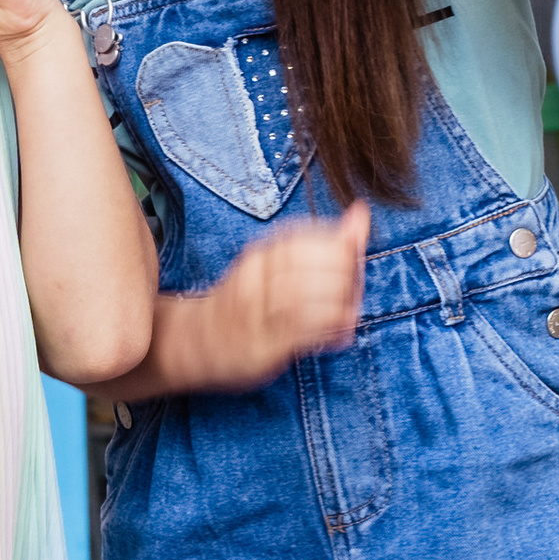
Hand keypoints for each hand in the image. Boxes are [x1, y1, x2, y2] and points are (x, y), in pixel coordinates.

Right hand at [163, 203, 370, 391]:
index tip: (351, 265)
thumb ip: (325, 244)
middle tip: (355, 292)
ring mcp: (253, 313)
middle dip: (344, 277)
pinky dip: (329, 329)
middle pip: (307, 265)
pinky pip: (300, 331)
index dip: (338, 249)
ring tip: (350, 313)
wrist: (197, 343)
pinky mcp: (260, 346)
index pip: (304, 237)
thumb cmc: (249, 303)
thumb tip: (361, 213)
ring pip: (304, 296)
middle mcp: (253, 279)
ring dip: (339, 305)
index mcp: (260, 254)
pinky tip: (342, 333)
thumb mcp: (280, 266)